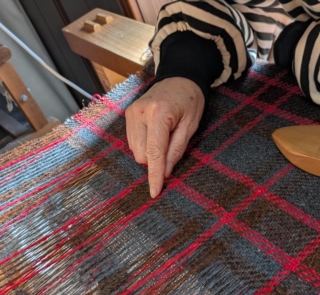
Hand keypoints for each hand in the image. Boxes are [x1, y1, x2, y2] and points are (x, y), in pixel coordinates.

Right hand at [126, 77, 204, 197]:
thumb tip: (164, 172)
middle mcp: (140, 113)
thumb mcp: (191, 126)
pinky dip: (144, 145)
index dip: (154, 175)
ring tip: (164, 135)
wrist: (180, 77)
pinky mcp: (128, 115)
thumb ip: (176, 150)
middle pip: (142, 155)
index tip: (154, 192)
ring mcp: (131, 113)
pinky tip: (155, 134)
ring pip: (135, 151)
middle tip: (172, 144)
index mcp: (158, 114)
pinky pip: (132, 142)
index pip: (154, 153)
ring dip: (150, 153)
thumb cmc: (190, 101)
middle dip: (156, 160)